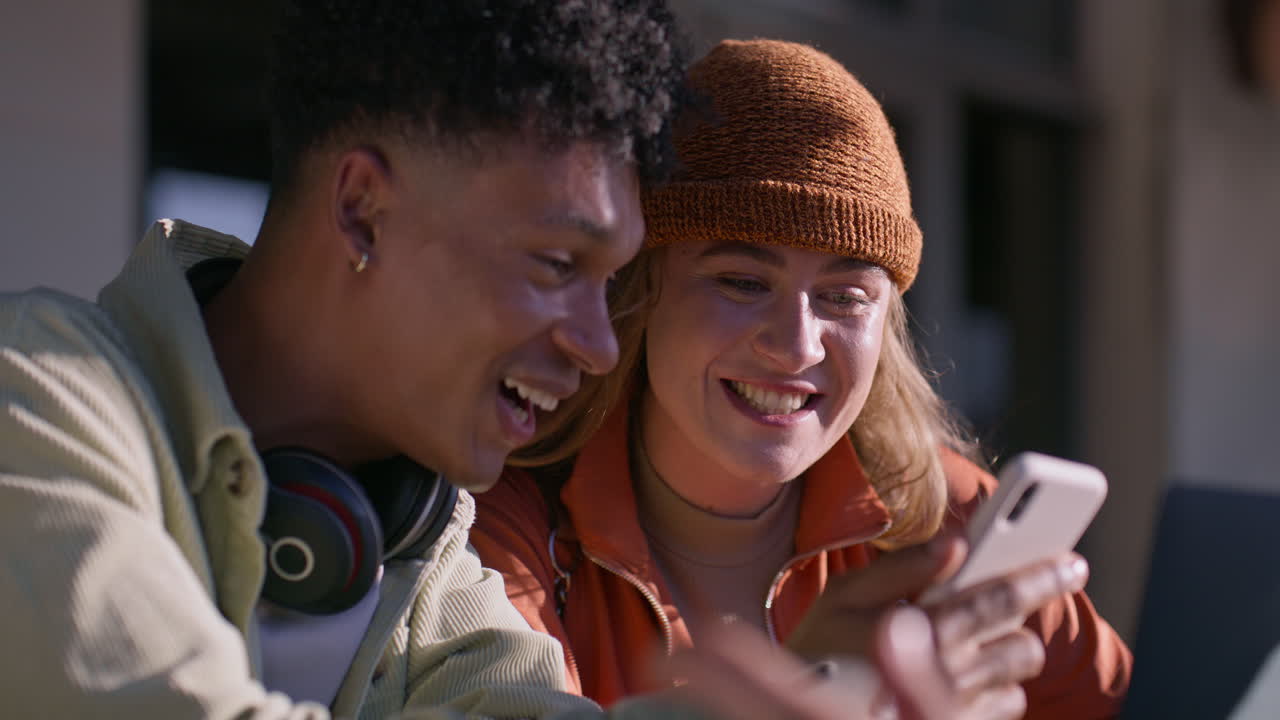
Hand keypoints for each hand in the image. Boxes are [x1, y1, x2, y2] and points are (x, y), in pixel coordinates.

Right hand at [660, 548, 1085, 719]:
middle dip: (1042, 597)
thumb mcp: (843, 598)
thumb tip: (957, 543)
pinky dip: (997, 682)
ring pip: (1018, 669)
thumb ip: (901, 568)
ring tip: (981, 627)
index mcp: (918, 632)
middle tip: (1068, 570)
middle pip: (1021, 636)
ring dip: (1011, 643)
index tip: (1072, 560)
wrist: (808, 709)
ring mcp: (956, 710)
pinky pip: (1009, 703)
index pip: (995, 600)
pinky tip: (966, 669)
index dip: (1040, 577)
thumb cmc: (822, 649)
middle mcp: (945, 676)